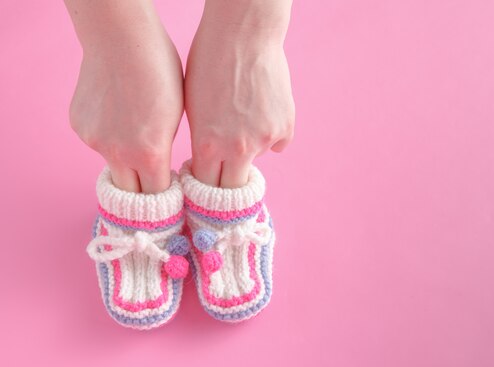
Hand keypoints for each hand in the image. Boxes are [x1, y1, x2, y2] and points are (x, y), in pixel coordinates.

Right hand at [68, 23, 183, 192]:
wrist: (122, 40)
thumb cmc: (161, 72)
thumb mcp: (178, 117)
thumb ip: (164, 150)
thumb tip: (158, 170)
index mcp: (150, 153)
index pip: (157, 196)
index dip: (165, 197)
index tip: (169, 196)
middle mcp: (118, 153)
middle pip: (130, 192)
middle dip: (141, 191)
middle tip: (151, 184)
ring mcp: (95, 140)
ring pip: (113, 164)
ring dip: (125, 160)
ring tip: (136, 131)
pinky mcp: (80, 126)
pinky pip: (98, 142)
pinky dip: (108, 136)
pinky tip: (118, 112)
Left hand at [185, 16, 294, 187]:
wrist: (243, 35)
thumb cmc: (208, 62)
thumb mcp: (192, 108)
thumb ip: (204, 142)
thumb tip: (215, 162)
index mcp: (207, 145)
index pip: (204, 186)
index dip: (204, 184)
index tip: (206, 181)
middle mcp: (237, 149)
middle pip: (232, 188)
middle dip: (228, 182)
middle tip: (226, 170)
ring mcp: (264, 139)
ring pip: (256, 158)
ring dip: (250, 147)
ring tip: (243, 114)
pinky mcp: (285, 127)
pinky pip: (278, 143)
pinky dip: (271, 132)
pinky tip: (262, 109)